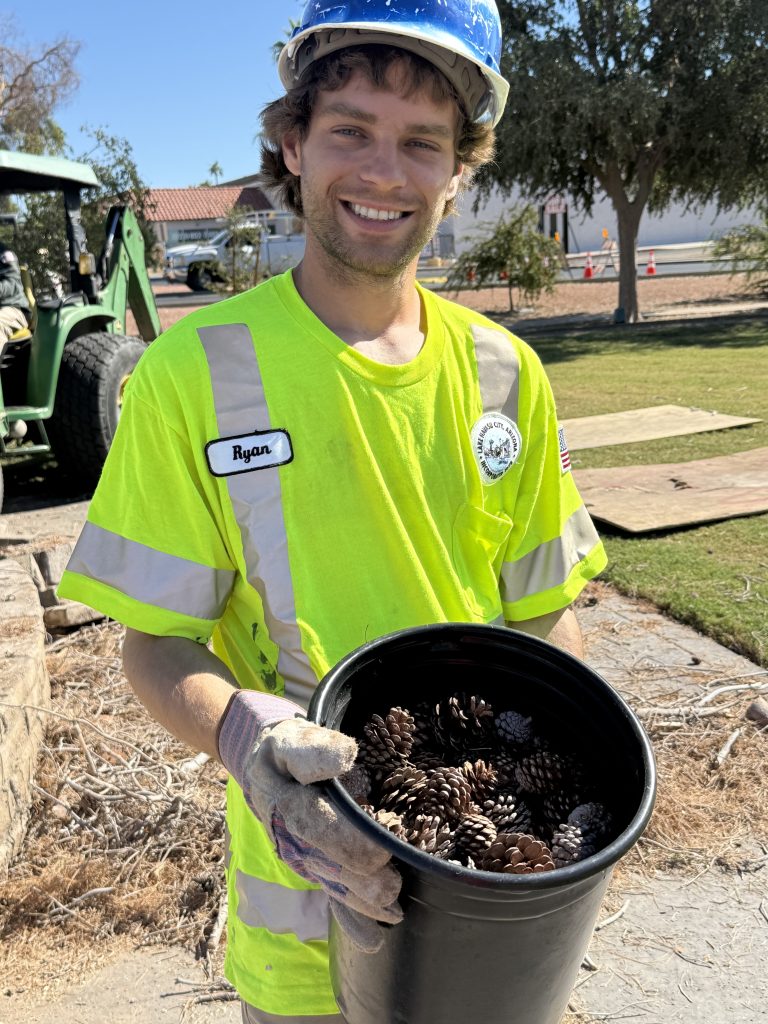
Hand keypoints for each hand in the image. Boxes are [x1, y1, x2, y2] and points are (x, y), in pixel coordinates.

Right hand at [218, 693, 402, 950]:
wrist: (265, 766)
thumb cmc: (285, 749)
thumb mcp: (292, 737)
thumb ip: (313, 747)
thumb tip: (346, 756)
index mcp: (282, 799)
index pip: (312, 820)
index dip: (344, 838)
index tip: (378, 850)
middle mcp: (288, 835)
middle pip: (324, 860)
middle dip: (358, 875)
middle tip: (391, 884)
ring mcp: (300, 856)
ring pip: (329, 881)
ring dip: (360, 899)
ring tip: (391, 908)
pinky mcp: (312, 867)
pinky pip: (330, 894)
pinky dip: (351, 920)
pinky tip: (373, 939)